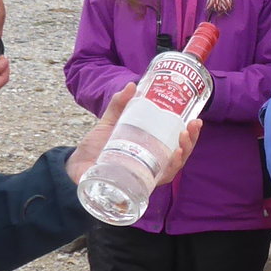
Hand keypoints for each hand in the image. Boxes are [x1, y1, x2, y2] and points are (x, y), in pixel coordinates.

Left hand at [65, 92, 202, 185]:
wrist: (74, 167)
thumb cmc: (94, 148)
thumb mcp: (109, 123)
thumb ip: (119, 105)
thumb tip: (132, 85)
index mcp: (149, 150)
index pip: (176, 144)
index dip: (190, 134)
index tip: (195, 119)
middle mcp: (151, 165)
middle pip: (179, 155)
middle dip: (191, 142)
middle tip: (193, 126)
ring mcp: (146, 176)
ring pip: (173, 167)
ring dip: (183, 153)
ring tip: (185, 137)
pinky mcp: (138, 185)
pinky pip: (158, 179)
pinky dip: (169, 168)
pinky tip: (173, 156)